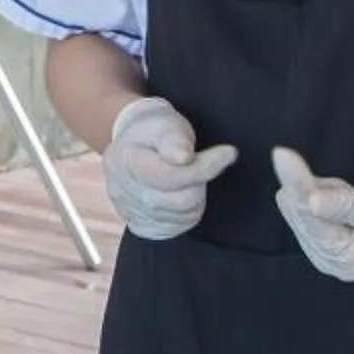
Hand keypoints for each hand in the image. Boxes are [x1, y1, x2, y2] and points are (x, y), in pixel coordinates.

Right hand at [102, 97, 235, 240]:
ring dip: (195, 198)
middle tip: (200, 163)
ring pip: (183, 217)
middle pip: (181, 200)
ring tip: (188, 178)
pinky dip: (186, 213)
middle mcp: (123, 192)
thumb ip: (173, 140)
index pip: (171, 176)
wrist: (131, 145)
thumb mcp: (162, 124)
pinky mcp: (141, 226)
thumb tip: (183, 157)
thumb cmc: (152, 132)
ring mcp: (130, 212)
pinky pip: (177, 228)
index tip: (229, 152)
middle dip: (199, 182)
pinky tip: (180, 194)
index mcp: (126, 162)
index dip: (205, 167)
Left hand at [271, 146, 353, 281]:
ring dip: (326, 188)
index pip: (312, 220)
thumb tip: (310, 199)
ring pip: (299, 200)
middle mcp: (328, 259)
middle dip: (323, 191)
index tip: (282, 152)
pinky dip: (326, 188)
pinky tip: (347, 197)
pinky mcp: (320, 229)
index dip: (300, 186)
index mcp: (345, 263)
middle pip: (299, 210)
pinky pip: (306, 196)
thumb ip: (346, 206)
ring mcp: (322, 246)